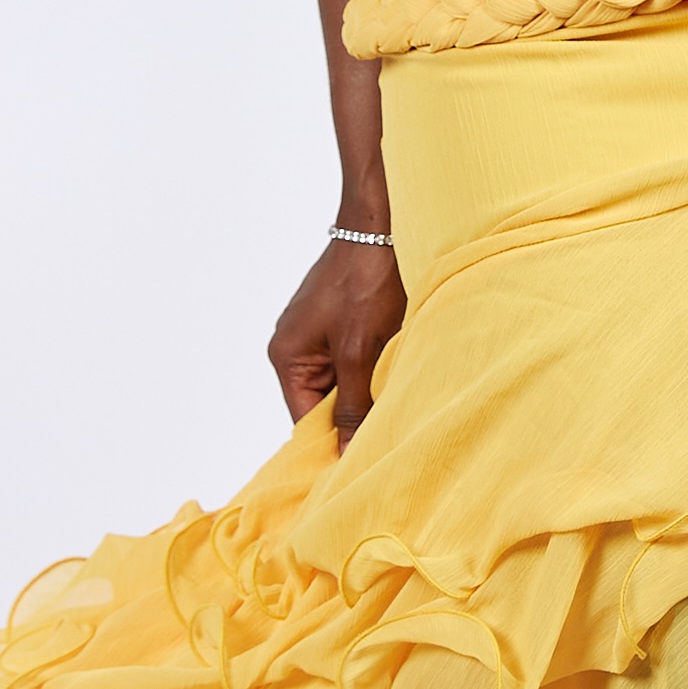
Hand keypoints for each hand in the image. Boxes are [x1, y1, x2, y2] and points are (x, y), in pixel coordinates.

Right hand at [268, 231, 407, 438]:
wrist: (386, 222)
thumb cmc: (366, 279)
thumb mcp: (359, 351)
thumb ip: (354, 406)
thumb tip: (346, 455)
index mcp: (287, 357)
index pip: (306, 422)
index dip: (334, 444)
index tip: (364, 466)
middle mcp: (297, 348)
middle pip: (326, 404)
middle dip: (357, 416)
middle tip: (390, 436)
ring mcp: (321, 334)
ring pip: (346, 384)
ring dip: (371, 392)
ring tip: (399, 402)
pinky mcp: (345, 323)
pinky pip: (358, 361)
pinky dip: (378, 370)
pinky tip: (400, 372)